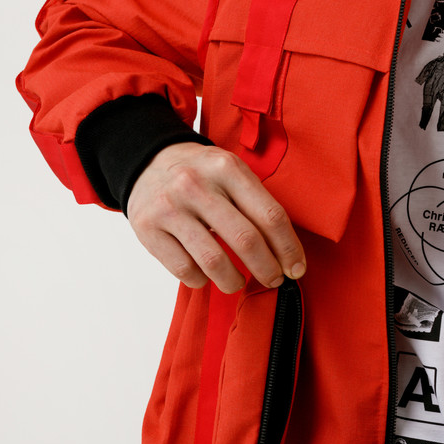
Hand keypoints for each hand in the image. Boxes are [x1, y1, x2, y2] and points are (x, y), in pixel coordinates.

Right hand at [127, 142, 305, 292]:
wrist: (147, 160)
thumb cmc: (201, 175)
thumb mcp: (230, 172)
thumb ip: (256, 205)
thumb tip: (286, 257)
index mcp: (227, 168)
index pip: (270, 215)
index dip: (288, 248)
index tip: (296, 269)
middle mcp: (196, 184)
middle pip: (246, 240)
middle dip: (267, 269)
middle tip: (272, 279)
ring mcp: (169, 207)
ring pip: (213, 261)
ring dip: (233, 281)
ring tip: (237, 282)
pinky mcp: (147, 228)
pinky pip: (184, 270)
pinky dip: (201, 280)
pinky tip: (205, 274)